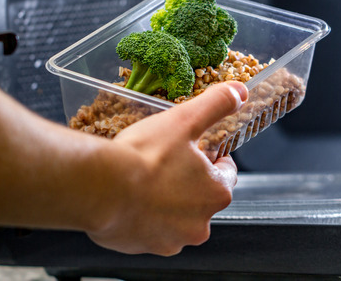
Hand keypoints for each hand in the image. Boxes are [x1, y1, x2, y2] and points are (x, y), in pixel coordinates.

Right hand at [87, 81, 246, 255]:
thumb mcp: (184, 120)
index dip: (212, 157)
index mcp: (216, 193)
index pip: (226, 173)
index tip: (194, 149)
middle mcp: (200, 223)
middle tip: (164, 161)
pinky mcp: (145, 248)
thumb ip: (216, 104)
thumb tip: (239, 91)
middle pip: (200, 197)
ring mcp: (172, 240)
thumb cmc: (143, 156)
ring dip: (165, 201)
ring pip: (175, 216)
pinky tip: (129, 198)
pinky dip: (143, 217)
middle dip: (186, 180)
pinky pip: (150, 231)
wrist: (100, 188)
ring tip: (143, 180)